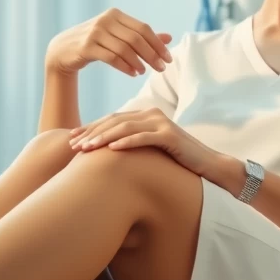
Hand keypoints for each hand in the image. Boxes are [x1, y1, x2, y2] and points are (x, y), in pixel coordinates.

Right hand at [45, 8, 171, 76]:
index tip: (168, 59)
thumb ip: (141, 36)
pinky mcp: (86, 47)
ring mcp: (95, 33)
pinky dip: (125, 66)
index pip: (143, 28)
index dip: (158, 44)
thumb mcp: (118, 36)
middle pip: (136, 38)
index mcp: (115, 15)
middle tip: (161, 68)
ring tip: (144, 72)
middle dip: (151, 54)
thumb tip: (169, 38)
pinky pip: (111, 57)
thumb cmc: (95, 43)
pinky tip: (133, 73)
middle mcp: (105, 20)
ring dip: (138, 62)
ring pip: (124, 48)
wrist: (62, 50)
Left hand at [68, 108, 216, 176]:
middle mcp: (151, 115)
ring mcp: (161, 123)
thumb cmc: (176, 161)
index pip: (111, 120)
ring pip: (126, 128)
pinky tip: (112, 149)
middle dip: (91, 133)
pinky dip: (127, 142)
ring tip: (86, 147)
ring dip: (103, 138)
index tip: (71, 139)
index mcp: (144, 116)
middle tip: (73, 145)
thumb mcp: (149, 151)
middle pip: (114, 121)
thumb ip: (131, 145)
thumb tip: (105, 154)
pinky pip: (144, 137)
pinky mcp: (170, 135)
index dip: (90, 128)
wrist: (207, 165)